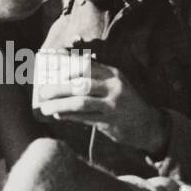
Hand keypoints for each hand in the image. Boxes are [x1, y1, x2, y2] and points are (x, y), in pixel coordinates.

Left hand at [35, 60, 167, 154]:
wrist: (148, 124)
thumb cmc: (125, 102)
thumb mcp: (114, 85)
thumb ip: (95, 79)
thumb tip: (64, 77)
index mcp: (113, 74)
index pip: (86, 65)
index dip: (65, 67)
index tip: (50, 69)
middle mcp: (113, 87)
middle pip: (80, 84)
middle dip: (58, 88)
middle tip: (43, 91)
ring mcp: (113, 105)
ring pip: (81, 103)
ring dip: (60, 105)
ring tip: (45, 108)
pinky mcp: (110, 122)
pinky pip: (84, 118)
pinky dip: (69, 117)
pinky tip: (58, 116)